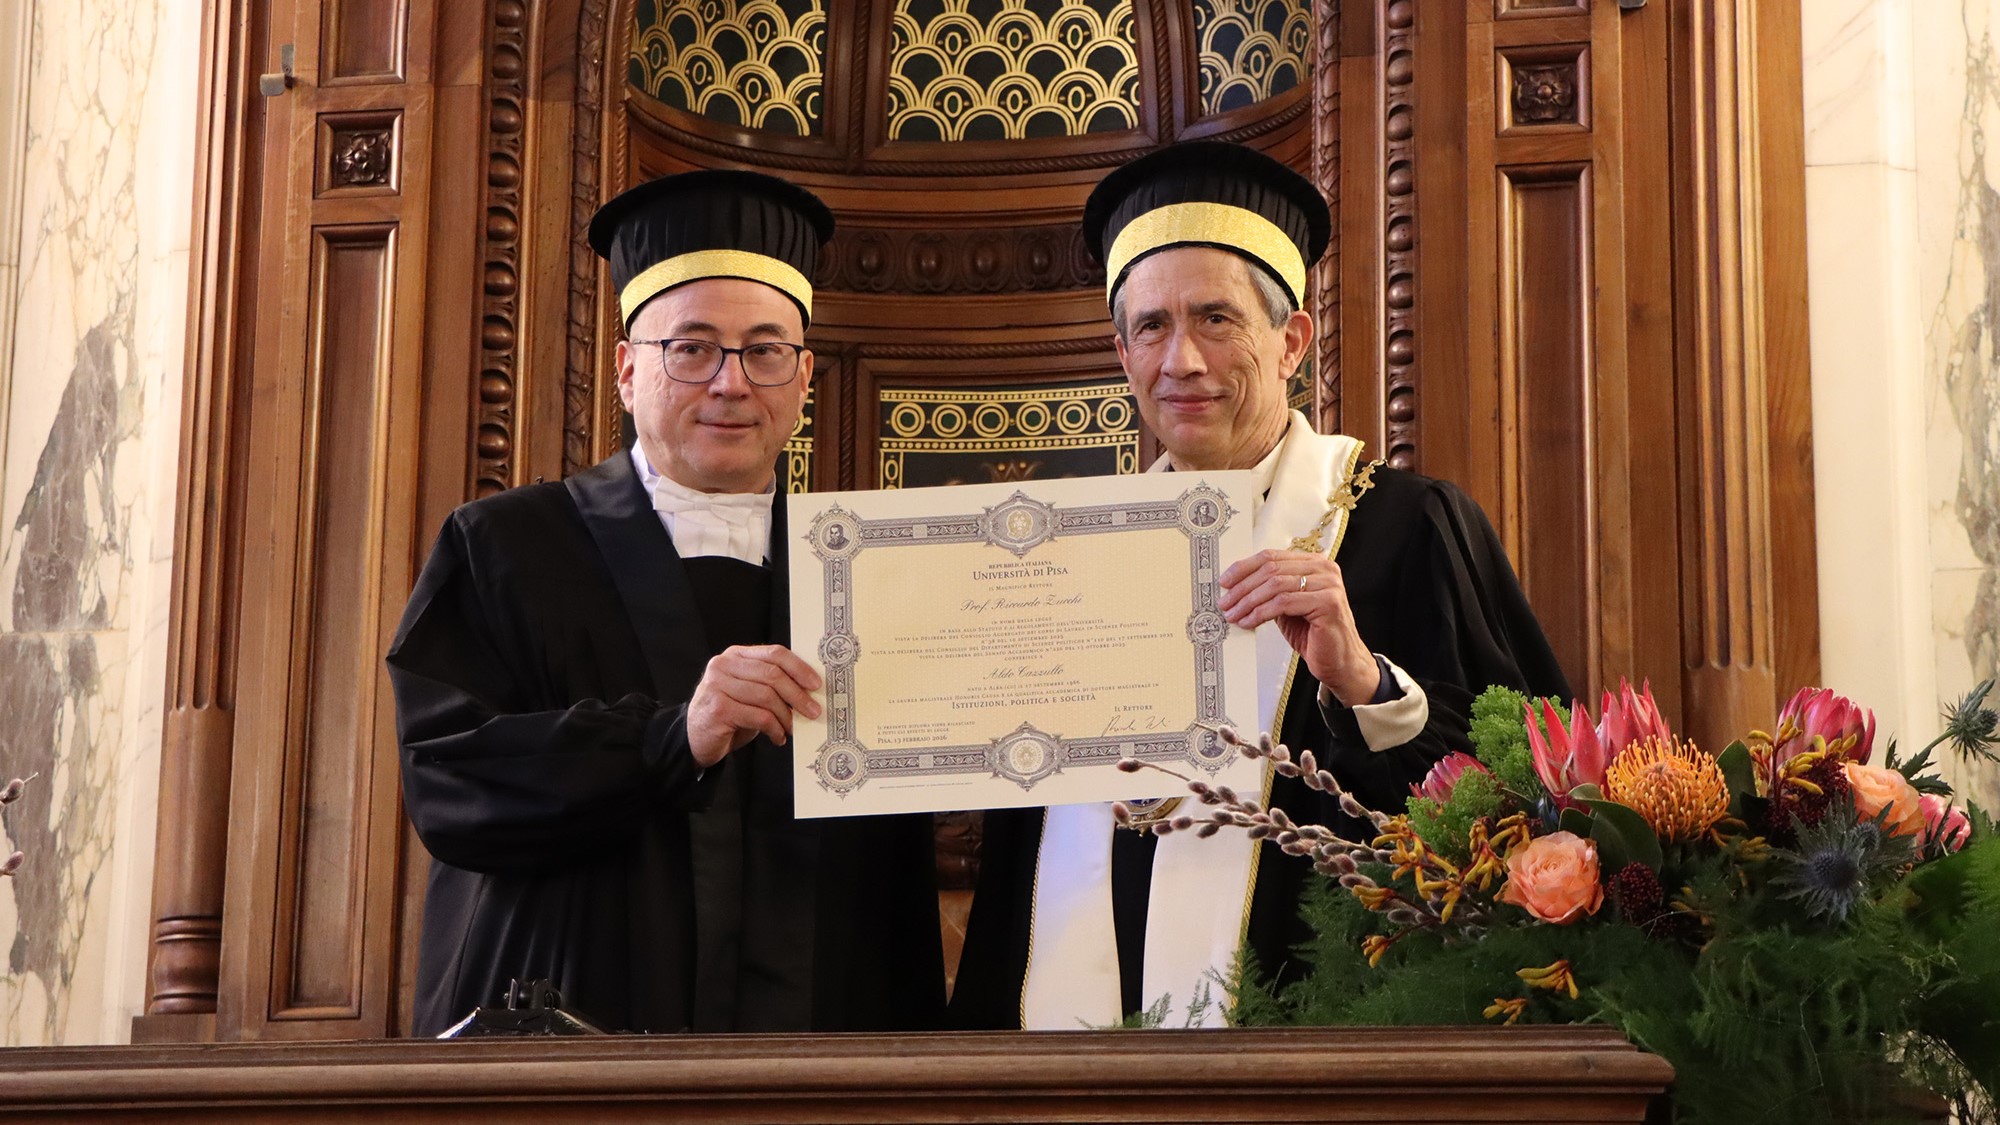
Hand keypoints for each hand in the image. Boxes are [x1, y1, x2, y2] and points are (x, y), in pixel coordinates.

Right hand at [685, 644, 823, 768]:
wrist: (695, 738)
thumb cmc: (728, 714)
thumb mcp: (748, 691)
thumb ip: (769, 683)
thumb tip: (808, 689)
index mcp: (735, 655)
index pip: (774, 653)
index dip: (799, 668)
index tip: (815, 684)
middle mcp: (724, 666)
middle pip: (773, 675)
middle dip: (798, 695)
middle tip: (813, 710)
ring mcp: (718, 686)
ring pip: (767, 697)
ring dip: (786, 716)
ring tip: (792, 728)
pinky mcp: (718, 709)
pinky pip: (759, 717)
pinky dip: (775, 729)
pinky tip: (778, 737)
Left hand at [1218, 549, 1379, 705]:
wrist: (1339, 661)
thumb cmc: (1313, 634)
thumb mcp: (1287, 606)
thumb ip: (1270, 590)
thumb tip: (1235, 586)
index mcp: (1313, 564)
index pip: (1272, 556)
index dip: (1244, 567)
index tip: (1225, 581)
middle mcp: (1323, 569)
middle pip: (1272, 569)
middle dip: (1243, 586)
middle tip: (1225, 602)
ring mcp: (1328, 584)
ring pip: (1275, 585)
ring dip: (1248, 601)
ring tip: (1233, 614)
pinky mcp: (1328, 603)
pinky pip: (1283, 603)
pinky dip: (1261, 613)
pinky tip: (1249, 622)